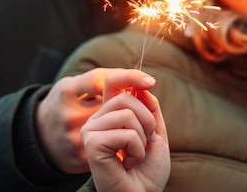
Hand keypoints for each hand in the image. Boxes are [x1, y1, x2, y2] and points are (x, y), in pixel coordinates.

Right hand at [35, 68, 156, 173]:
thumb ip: (149, 108)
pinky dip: (136, 149)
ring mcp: (91, 131)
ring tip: (137, 154)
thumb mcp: (155, 131)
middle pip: (126, 96)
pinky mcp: (91, 143)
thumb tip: (140, 84)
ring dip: (142, 137)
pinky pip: (125, 133)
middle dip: (147, 120)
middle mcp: (98, 119)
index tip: (151, 81)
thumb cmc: (148, 169)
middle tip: (147, 142)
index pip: (113, 82)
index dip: (131, 76)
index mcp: (111, 114)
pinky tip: (128, 162)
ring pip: (126, 114)